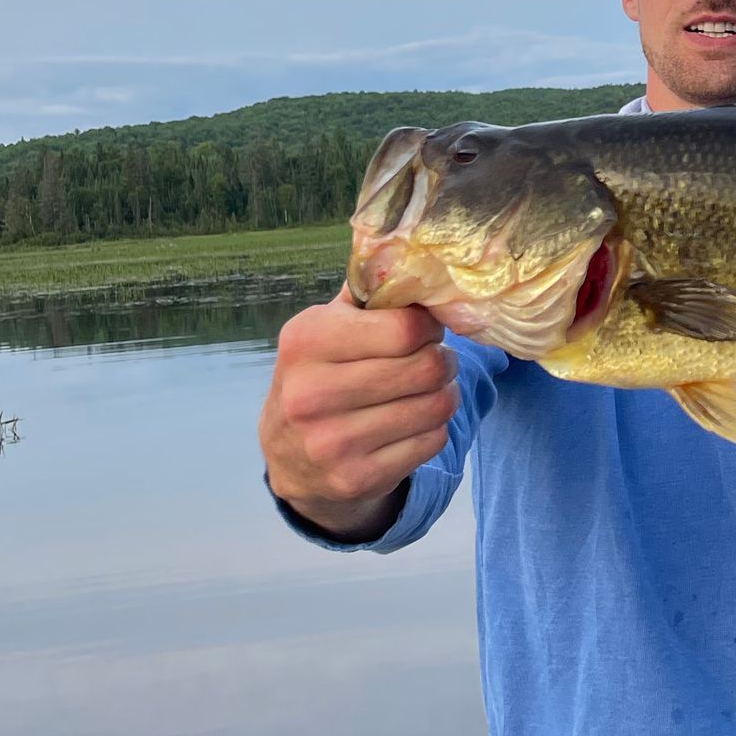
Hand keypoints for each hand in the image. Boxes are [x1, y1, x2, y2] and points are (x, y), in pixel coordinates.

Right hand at [259, 289, 459, 539]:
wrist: (290, 455)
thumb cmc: (320, 374)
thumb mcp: (326, 327)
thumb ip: (367, 294)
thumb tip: (420, 257)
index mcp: (305, 342)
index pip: (404, 328)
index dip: (428, 326)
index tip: (425, 329)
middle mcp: (310, 394)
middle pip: (425, 368)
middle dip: (442, 360)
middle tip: (435, 359)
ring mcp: (331, 443)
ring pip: (435, 407)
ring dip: (444, 394)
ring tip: (429, 388)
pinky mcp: (356, 478)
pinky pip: (431, 442)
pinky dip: (434, 428)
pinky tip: (414, 421)